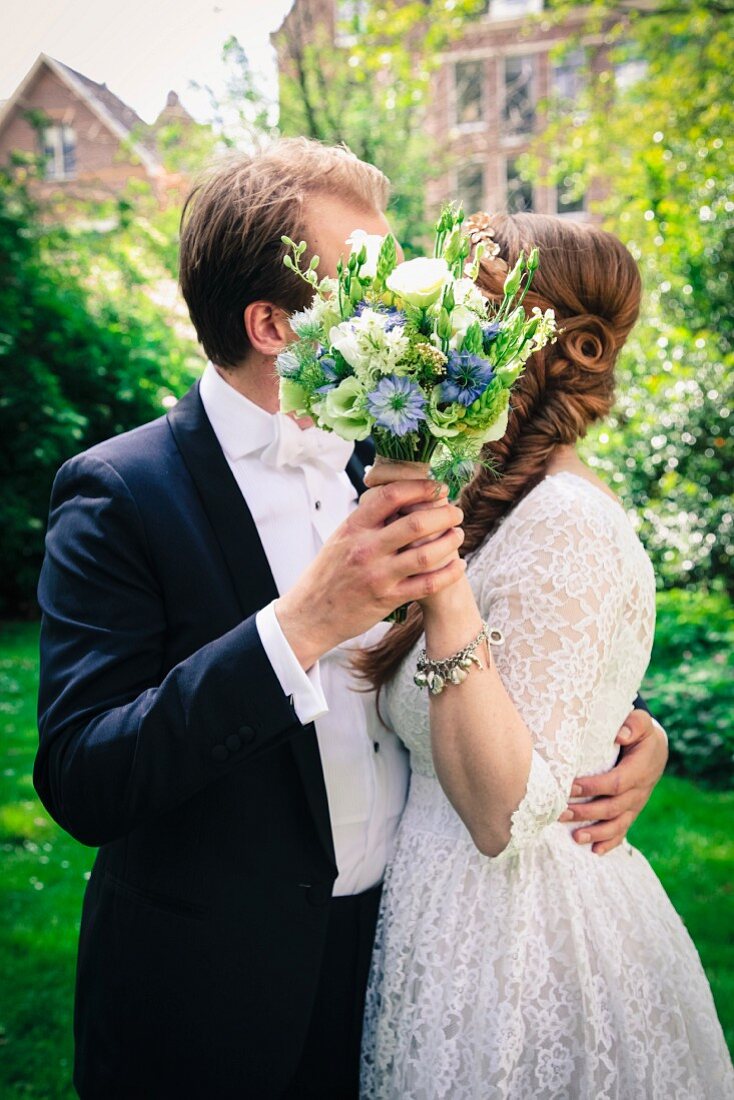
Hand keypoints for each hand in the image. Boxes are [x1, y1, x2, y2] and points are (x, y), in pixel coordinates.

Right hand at [275, 478, 464, 668]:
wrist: (309, 615)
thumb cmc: (327, 575)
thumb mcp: (340, 539)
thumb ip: (367, 521)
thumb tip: (398, 499)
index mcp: (353, 527)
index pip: (391, 496)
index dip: (420, 487)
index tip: (437, 487)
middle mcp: (366, 549)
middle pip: (416, 523)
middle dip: (444, 514)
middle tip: (455, 512)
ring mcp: (378, 575)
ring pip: (426, 554)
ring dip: (450, 542)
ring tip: (458, 535)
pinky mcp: (388, 598)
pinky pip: (427, 584)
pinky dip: (448, 573)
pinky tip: (458, 565)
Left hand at [558, 708, 668, 854]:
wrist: (655, 748)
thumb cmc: (640, 733)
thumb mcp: (641, 722)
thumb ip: (633, 725)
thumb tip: (620, 735)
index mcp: (640, 770)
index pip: (616, 783)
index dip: (593, 787)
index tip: (570, 787)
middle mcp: (639, 791)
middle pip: (612, 808)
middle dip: (586, 813)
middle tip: (561, 814)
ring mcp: (636, 804)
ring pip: (617, 824)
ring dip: (596, 833)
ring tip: (575, 838)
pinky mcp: (631, 812)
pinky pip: (622, 830)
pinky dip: (610, 843)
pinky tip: (594, 851)